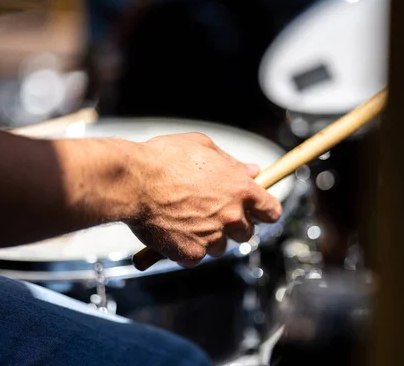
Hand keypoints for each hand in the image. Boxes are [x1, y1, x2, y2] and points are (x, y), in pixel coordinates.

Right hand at [127, 132, 281, 266]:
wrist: (133, 182)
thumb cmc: (164, 159)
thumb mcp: (203, 147)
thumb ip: (232, 162)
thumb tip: (251, 171)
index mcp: (240, 189)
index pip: (271, 210)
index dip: (265, 211)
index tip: (258, 211)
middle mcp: (231, 216)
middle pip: (247, 233)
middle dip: (233, 225)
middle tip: (211, 212)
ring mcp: (212, 238)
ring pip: (220, 247)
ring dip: (210, 238)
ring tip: (187, 219)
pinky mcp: (191, 253)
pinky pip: (195, 257)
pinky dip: (186, 248)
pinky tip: (173, 230)